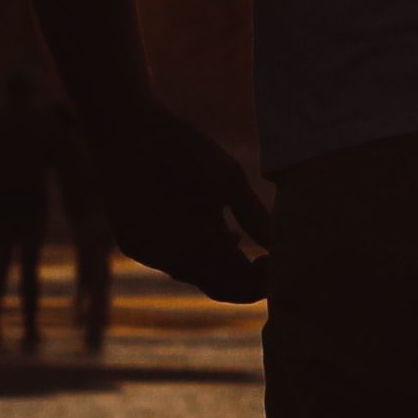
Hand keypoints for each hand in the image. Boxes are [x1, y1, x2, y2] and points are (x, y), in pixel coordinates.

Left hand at [98, 98, 276, 299]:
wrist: (137, 130)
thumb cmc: (185, 150)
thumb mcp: (229, 183)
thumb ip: (254, 214)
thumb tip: (281, 245)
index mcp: (212, 234)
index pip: (239, 272)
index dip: (262, 277)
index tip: (278, 261)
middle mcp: (188, 247)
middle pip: (223, 287)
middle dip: (248, 285)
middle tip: (266, 269)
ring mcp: (162, 249)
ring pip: (202, 277)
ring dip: (224, 262)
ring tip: (236, 237)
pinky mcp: (137, 246)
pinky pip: (175, 262)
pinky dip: (199, 251)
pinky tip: (214, 231)